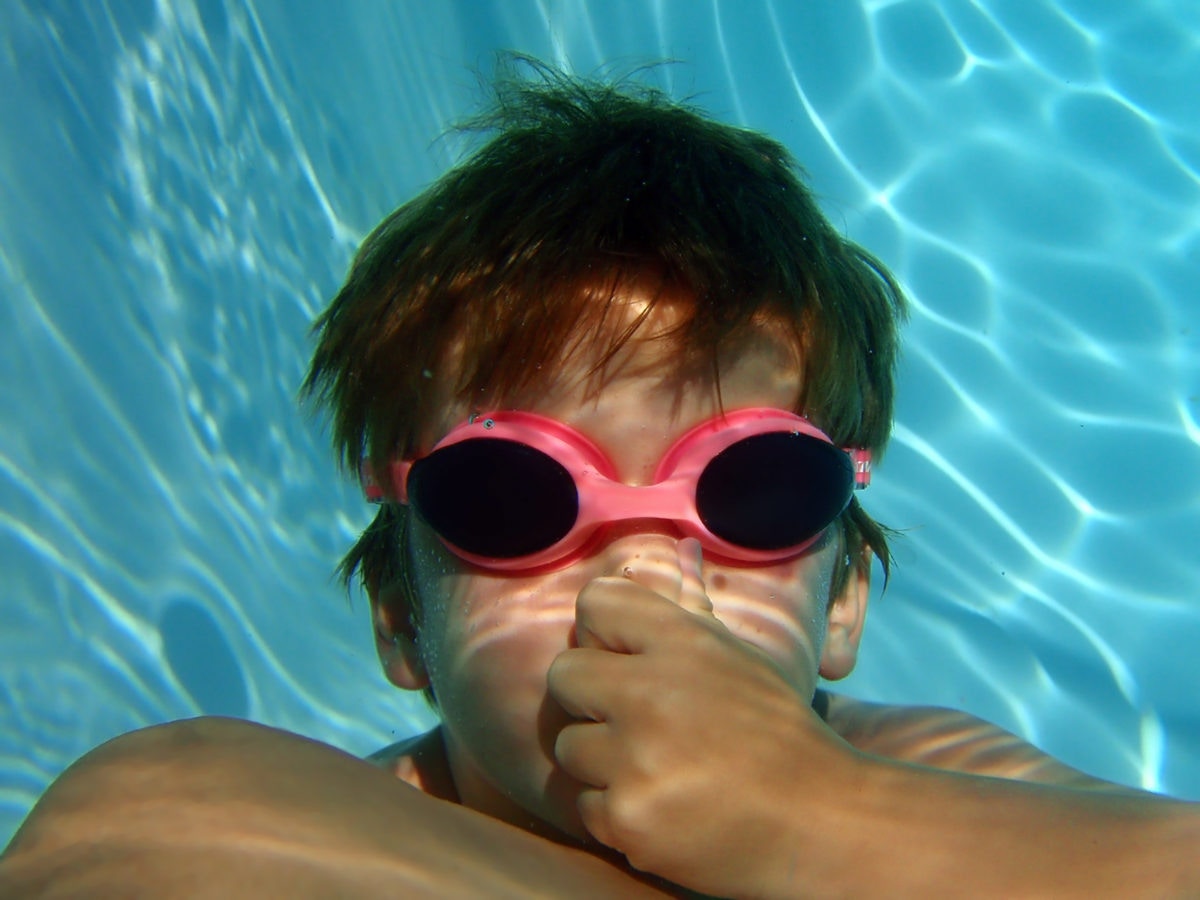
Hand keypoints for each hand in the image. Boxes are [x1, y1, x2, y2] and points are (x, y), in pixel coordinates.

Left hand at [546, 539, 856, 896]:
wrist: (818, 822)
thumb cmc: (773, 732)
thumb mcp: (738, 658)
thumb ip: (694, 607)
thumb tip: (681, 548)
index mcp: (683, 642)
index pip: (595, 604)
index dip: (604, 633)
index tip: (627, 661)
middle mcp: (654, 693)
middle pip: (563, 675)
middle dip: (592, 701)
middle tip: (638, 723)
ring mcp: (637, 760)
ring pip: (569, 747)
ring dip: (604, 763)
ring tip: (660, 769)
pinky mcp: (629, 819)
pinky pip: (585, 806)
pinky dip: (617, 813)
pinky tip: (663, 809)